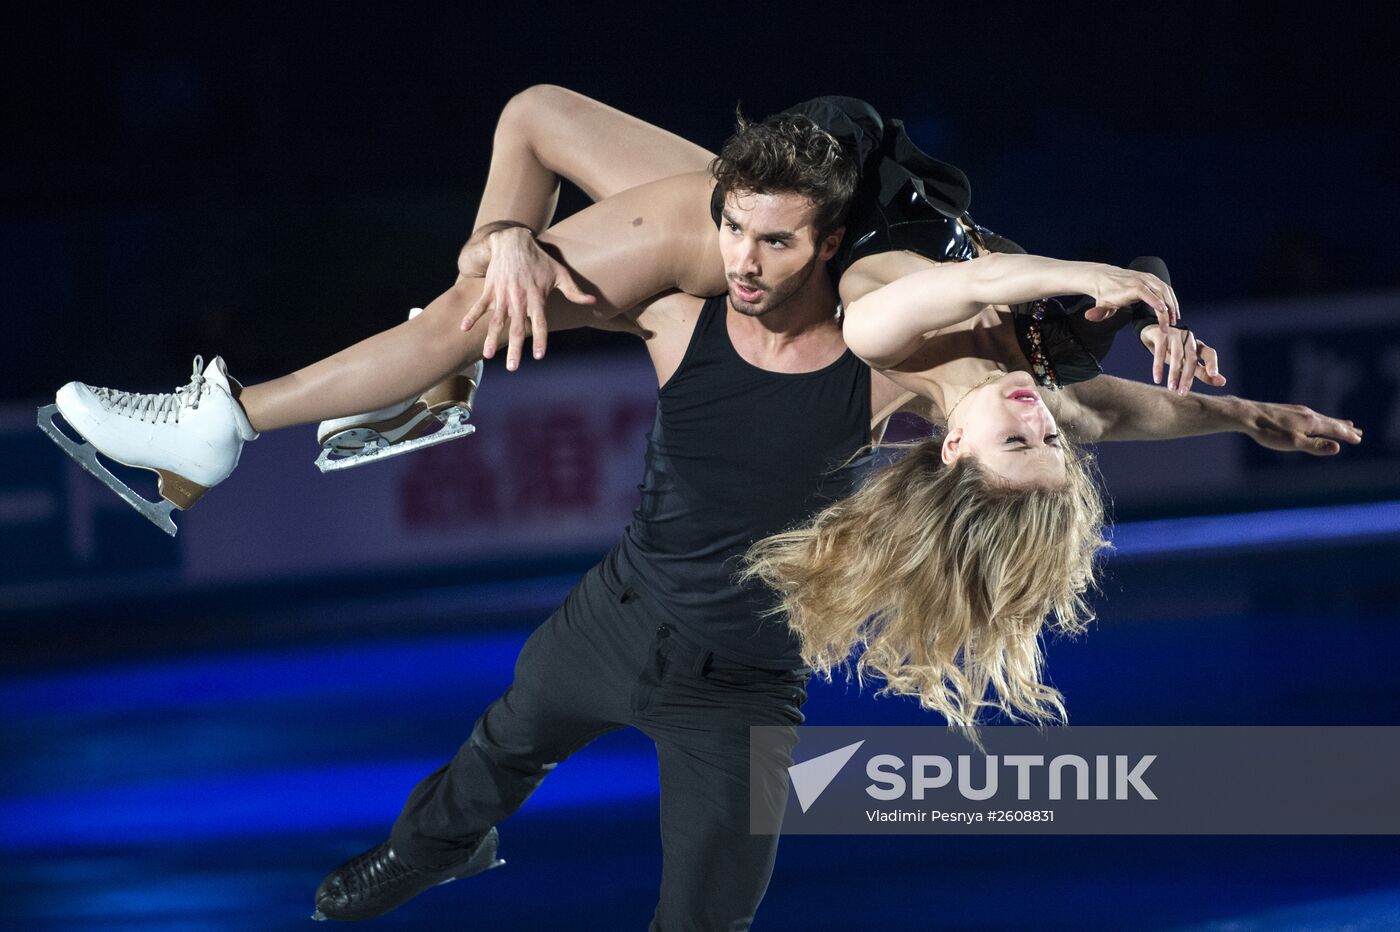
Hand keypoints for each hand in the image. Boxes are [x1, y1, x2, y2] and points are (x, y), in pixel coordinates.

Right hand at [457, 226, 595, 370]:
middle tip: (513, 368)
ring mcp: (502, 295)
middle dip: (514, 349)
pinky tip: (464, 329)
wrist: (514, 241)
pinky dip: (471, 316)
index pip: (539, 323)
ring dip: (491, 339)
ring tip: (488, 356)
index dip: (539, 339)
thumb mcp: (560, 273)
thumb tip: (592, 302)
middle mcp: (519, 299)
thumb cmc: (539, 259)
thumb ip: (574, 291)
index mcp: (536, 297)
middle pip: (516, 328)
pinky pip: (479, 305)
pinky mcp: (490, 289)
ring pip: (497, 321)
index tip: (538, 356)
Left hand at [1081, 265, 1178, 330]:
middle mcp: (1140, 280)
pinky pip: (1165, 287)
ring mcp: (1147, 278)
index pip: (1144, 293)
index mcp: (1129, 288)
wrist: (1105, 278)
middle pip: (1159, 292)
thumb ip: (1097, 313)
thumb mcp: (1100, 305)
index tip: (1162, 311)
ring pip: (1165, 290)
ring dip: (1173, 304)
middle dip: (1167, 309)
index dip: (1154, 301)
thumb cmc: (1105, 294)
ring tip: (1175, 320)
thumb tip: (1088, 317)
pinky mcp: (1151, 278)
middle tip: (1169, 326)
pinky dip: (1172, 298)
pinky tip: (1173, 310)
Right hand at [1140, 326, 1226, 394]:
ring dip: (1174, 373)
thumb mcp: (1188, 363)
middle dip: (1188, 376)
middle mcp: (1189, 339)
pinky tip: (1157, 379)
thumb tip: (1223, 382)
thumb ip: (1204, 373)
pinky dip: (1158, 366)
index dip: (1212, 363)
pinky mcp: (1160, 334)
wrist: (1153, 333)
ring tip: (1171, 388)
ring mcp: (1175, 335)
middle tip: (1183, 393)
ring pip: (1177, 356)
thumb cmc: (1174, 351)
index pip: (1209, 353)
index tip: (1214, 374)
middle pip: (1191, 358)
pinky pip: (1160, 352)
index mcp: (1198, 345)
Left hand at [1245, 401, 1362, 454]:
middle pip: (1331, 421)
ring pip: (1321, 417)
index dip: (1347, 435)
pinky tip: (1315, 420)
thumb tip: (1337, 448)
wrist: (1247, 415)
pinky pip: (1311, 415)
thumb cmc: (1269, 432)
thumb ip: (1315, 446)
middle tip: (1358, 431)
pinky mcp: (1288, 410)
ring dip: (1334, 422)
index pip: (1335, 429)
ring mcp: (1298, 411)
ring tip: (1344, 423)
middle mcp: (1308, 413)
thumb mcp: (1294, 443)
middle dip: (1345, 428)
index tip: (1358, 439)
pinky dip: (1321, 419)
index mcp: (1312, 422)